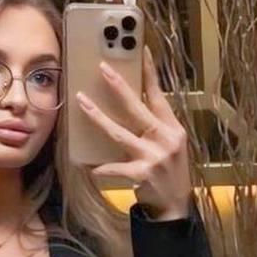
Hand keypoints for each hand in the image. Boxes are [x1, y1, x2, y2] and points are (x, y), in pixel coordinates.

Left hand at [76, 44, 192, 219]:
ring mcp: (154, 157)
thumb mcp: (170, 145)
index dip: (149, 72)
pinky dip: (102, 168)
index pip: (159, 95)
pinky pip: (116, 168)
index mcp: (173, 128)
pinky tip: (89, 167)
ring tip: (81, 101)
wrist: (175, 207)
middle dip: (118, 87)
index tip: (141, 49)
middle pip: (137, 108)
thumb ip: (155, 125)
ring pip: (119, 133)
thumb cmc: (169, 173)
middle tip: (102, 69)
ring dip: (98, 117)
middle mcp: (165, 139)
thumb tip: (132, 102)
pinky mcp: (143, 174)